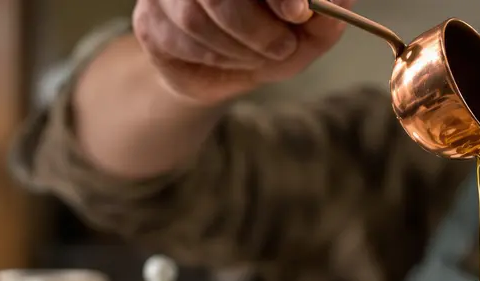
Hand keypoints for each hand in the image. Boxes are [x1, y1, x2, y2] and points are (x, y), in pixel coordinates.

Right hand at [132, 0, 353, 104]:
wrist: (231, 74)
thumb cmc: (274, 40)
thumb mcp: (310, 33)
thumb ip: (326, 17)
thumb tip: (329, 4)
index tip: (298, 12)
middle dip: (256, 26)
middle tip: (283, 47)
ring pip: (195, 17)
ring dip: (238, 49)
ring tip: (257, 55)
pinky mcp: (149, 19)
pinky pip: (178, 40)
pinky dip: (214, 58)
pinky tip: (228, 57)